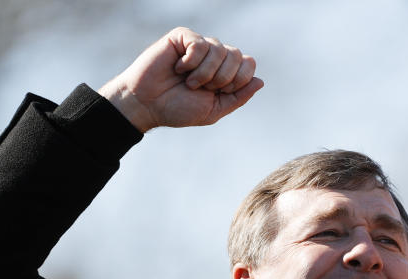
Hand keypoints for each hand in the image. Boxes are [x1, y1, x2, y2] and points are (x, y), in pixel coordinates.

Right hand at [99, 27, 263, 131]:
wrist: (147, 105)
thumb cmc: (177, 109)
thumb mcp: (213, 110)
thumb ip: (238, 97)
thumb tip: (260, 81)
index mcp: (225, 73)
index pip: (249, 64)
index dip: (239, 80)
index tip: (220, 92)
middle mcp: (214, 57)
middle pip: (238, 55)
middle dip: (222, 78)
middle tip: (201, 88)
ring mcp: (199, 46)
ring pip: (220, 50)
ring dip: (204, 73)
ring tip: (188, 82)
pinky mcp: (182, 37)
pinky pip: (200, 43)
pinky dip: (191, 62)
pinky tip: (178, 69)